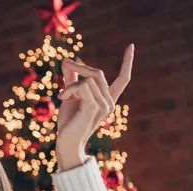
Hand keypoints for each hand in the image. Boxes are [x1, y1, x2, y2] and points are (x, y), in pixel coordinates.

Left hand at [55, 44, 134, 168]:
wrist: (66, 142)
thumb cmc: (69, 123)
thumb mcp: (70, 97)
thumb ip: (71, 80)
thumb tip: (66, 61)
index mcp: (107, 100)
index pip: (123, 80)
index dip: (127, 63)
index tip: (131, 46)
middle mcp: (109, 103)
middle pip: (98, 73)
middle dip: (80, 66)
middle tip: (64, 62)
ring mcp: (104, 106)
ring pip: (88, 79)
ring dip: (70, 84)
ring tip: (61, 96)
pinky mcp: (94, 107)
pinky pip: (83, 86)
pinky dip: (70, 89)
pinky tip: (62, 98)